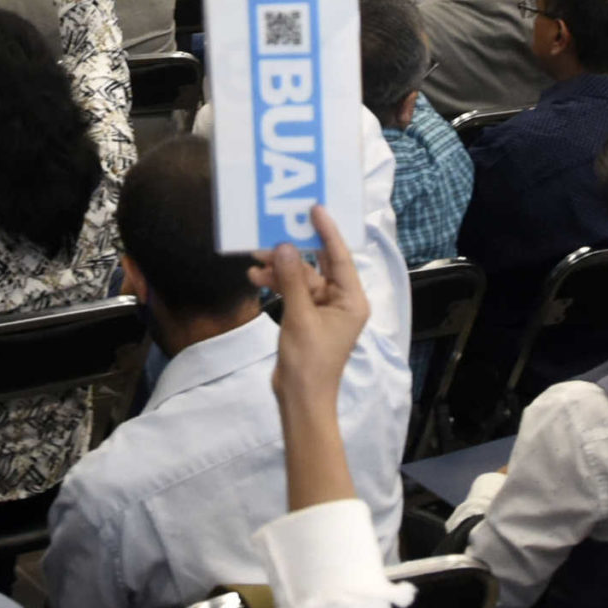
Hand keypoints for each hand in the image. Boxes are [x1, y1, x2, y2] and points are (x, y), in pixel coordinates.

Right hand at [253, 206, 368, 416]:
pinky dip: (277, 284)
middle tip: (272, 230)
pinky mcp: (307, 317)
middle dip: (295, 250)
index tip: (314, 208)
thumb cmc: (309, 361)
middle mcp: (342, 300)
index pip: (341, 257)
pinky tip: (257, 277)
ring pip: (302, 277)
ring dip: (280, 268)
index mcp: (352, 300)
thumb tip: (283, 247)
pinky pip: (294, 291)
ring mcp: (324, 309)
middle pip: (320, 264)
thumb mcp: (300, 317)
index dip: (327, 231)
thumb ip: (292, 280)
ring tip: (255, 259)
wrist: (301, 399)